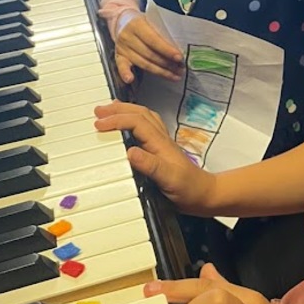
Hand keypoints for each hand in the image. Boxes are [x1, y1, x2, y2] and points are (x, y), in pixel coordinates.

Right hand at [93, 101, 214, 212]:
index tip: (98, 125)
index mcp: (160, 143)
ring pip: (144, 117)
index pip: (137, 122)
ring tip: (109, 109)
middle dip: (118, 109)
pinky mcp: (161, 150)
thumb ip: (150, 165)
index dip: (117, 120)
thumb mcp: (169, 179)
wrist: (204, 195)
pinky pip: (146, 127)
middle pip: (140, 114)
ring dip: (126, 111)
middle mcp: (161, 139)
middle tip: (98, 111)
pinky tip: (127, 126)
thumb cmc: (189, 188)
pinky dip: (133, 120)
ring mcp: (162, 143)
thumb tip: (130, 152)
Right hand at [114, 12, 183, 83]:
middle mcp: (127, 36)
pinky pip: (121, 67)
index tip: (179, 57)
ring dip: (160, 72)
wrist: (122, 21)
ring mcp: (122, 48)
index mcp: (137, 25)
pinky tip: (130, 80)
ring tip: (174, 75)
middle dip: (168, 64)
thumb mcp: (151, 20)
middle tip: (181, 69)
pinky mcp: (118, 56)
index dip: (167, 50)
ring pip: (143, 63)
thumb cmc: (141, 22)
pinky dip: (125, 73)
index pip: (154, 40)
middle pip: (150, 54)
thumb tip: (180, 48)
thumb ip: (161, 31)